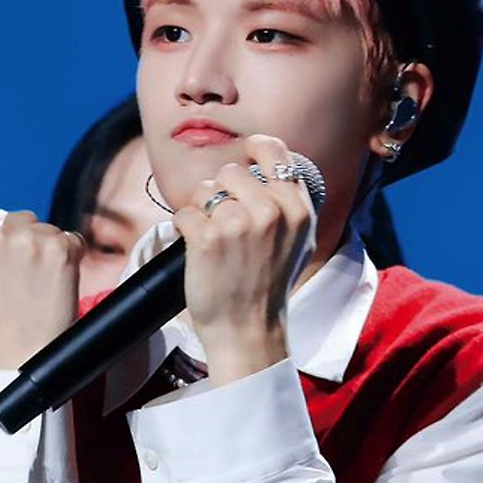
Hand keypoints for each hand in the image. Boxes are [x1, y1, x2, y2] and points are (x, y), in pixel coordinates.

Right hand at [0, 209, 85, 369]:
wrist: (23, 349)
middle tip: (32, 276)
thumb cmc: (0, 321)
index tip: (12, 264)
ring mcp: (27, 240)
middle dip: (31, 241)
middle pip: (24, 220)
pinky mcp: (57, 248)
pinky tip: (59, 282)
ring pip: (50, 230)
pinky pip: (74, 240)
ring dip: (52, 251)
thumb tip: (0, 226)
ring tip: (43, 284)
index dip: (10, 240)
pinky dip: (73, 258)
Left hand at [172, 135, 315, 383]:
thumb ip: (288, 203)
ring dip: (202, 212)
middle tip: (226, 228)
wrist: (249, 332)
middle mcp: (271, 210)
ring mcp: (238, 223)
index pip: (273, 151)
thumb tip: (270, 166)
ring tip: (215, 243)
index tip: (244, 158)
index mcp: (296, 208)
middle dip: (221, 194)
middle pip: (230, 172)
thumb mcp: (298, 242)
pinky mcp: (207, 237)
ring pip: (204, 190)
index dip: (253, 150)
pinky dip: (185, 230)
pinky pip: (184, 213)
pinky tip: (199, 252)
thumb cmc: (268, 289)